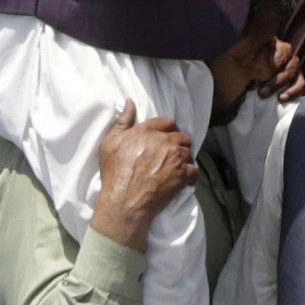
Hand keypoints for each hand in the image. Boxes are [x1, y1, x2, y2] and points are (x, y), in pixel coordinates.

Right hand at [92, 102, 198, 249]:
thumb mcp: (110, 143)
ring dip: (183, 158)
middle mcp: (164, 141)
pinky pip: (194, 169)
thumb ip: (122, 121)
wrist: (124, 202)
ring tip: (173, 167)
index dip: (166, 130)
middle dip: (177, 143)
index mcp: (147, 131)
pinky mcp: (183, 174)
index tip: (163, 139)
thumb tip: (129, 102)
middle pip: (181, 136)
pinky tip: (181, 178)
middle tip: (169, 155)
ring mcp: (176, 157)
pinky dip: (189, 173)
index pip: (167, 122)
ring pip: (189, 151)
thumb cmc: (115, 173)